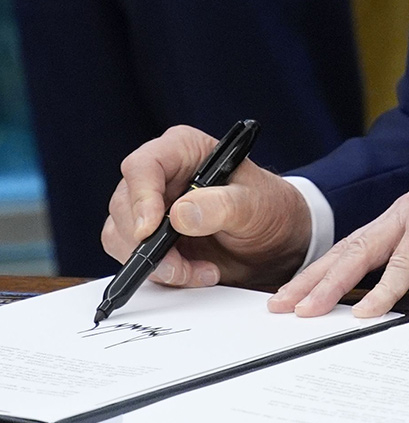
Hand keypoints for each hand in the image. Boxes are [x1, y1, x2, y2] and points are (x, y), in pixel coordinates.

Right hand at [102, 123, 311, 289]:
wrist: (273, 243)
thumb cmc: (268, 209)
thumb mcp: (256, 205)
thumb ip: (223, 206)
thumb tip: (180, 215)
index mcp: (183, 149)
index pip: (144, 166)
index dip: (141, 198)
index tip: (149, 230)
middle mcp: (160, 175)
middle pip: (124, 205)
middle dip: (148, 243)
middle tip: (180, 266)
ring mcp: (150, 206)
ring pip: (120, 234)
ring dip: (156, 263)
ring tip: (200, 271)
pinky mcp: (148, 237)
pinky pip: (132, 257)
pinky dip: (160, 272)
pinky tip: (194, 273)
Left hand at [268, 181, 408, 318]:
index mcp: (406, 223)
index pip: (354, 253)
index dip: (324, 277)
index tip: (298, 300)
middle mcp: (404, 214)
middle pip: (346, 251)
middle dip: (311, 280)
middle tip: (281, 306)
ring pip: (362, 253)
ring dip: (331, 285)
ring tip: (306, 310)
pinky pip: (403, 263)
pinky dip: (382, 290)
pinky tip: (364, 312)